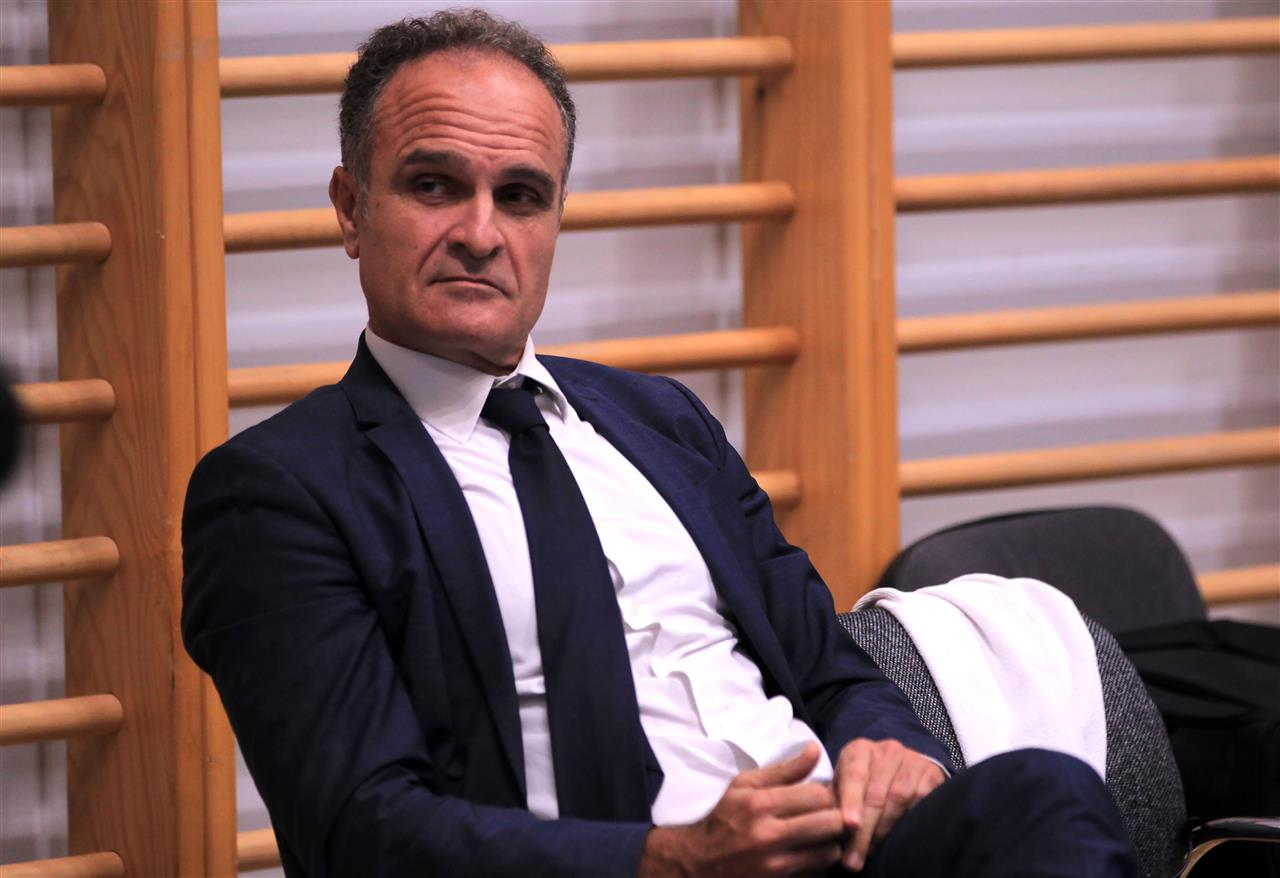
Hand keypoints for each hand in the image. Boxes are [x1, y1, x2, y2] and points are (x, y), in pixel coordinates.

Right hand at [638, 742, 843, 877]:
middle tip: (828, 815)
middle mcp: (769, 835)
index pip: (817, 795)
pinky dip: (818, 865)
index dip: (824, 793)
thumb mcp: (745, 785)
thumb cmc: (724, 817)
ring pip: (830, 852)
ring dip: (830, 843)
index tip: (818, 796)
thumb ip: (783, 769)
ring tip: (819, 836)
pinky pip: (817, 874)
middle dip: (834, 817)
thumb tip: (815, 750)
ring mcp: (775, 865)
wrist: (698, 860)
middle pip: (830, 823)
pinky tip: (807, 855)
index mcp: (760, 804)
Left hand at [834, 738, 944, 871]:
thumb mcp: (844, 785)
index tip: (850, 824)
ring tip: (870, 854)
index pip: (854, 776)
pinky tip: (897, 840)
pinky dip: (909, 824)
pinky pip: (922, 802)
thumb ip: (833, 803)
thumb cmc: (862, 783)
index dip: (851, 801)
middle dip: (865, 830)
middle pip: (877, 793)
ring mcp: (913, 761)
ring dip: (885, 831)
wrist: (899, 768)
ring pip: (900, 799)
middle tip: (853, 859)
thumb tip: (823, 828)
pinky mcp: (932, 775)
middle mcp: (887, 751)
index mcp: (859, 750)